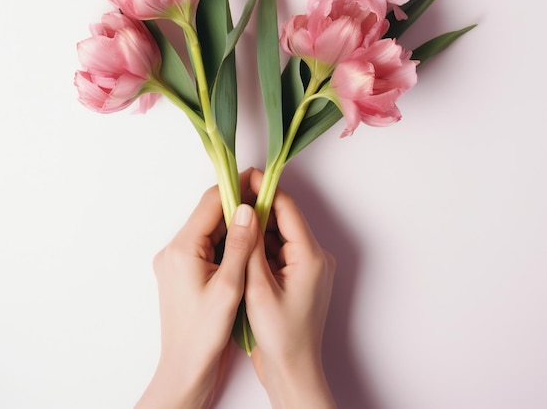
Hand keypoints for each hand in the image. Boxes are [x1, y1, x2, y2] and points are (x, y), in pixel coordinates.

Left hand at [135, 170, 259, 408]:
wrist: (184, 370)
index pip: (210, 203)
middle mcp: (173, 250)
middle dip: (237, 204)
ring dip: (232, 224)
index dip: (235, 187)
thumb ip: (240, 244)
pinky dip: (225, 241)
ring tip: (261, 219)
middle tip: (266, 198)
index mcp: (182, 249)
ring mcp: (175, 261)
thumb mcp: (229, 287)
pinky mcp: (180, 272)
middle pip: (208, 214)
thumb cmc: (204, 335)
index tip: (259, 178)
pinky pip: (204, 245)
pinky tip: (245, 244)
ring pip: (208, 230)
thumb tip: (249, 208)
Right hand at [245, 169, 336, 408]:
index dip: (265, 189)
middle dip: (258, 209)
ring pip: (280, 235)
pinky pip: (281, 251)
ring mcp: (310, 267)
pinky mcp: (302, 277)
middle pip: (284, 219)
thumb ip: (251, 246)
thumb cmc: (279, 336)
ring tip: (232, 223)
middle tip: (230, 200)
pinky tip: (242, 248)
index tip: (244, 176)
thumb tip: (245, 211)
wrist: (293, 371)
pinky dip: (263, 248)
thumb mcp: (258, 287)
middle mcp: (316, 256)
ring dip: (258, 230)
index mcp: (310, 255)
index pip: (287, 208)